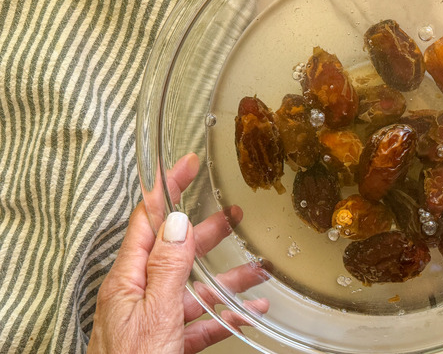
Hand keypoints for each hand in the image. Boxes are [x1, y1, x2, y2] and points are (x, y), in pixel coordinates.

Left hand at [87, 154, 268, 352]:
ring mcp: (154, 317)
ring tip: (258, 267)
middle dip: (207, 231)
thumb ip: (167, 266)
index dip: (167, 188)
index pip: (148, 220)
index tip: (186, 163)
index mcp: (128, 277)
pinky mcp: (167, 341)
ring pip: (195, 287)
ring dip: (228, 278)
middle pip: (176, 251)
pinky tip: (250, 310)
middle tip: (234, 213)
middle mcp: (139, 292)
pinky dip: (226, 315)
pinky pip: (201, 320)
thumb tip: (175, 223)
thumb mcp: (154, 311)